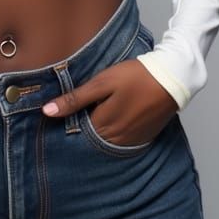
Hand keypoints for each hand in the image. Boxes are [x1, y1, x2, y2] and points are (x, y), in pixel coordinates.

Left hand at [42, 59, 178, 146]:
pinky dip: (114, 130)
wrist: (171, 79)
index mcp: (102, 126)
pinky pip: (121, 139)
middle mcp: (115, 140)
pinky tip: (114, 113)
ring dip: (98, 127)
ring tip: (98, 107)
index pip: (75, 130)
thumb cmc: (135, 77)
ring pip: (105, 139)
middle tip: (79, 105)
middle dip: (81, 124)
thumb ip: (75, 99)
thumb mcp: (102, 82)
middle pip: (90, 136)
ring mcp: (130, 141)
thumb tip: (46, 111)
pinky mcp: (142, 138)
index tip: (61, 108)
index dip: (67, 118)